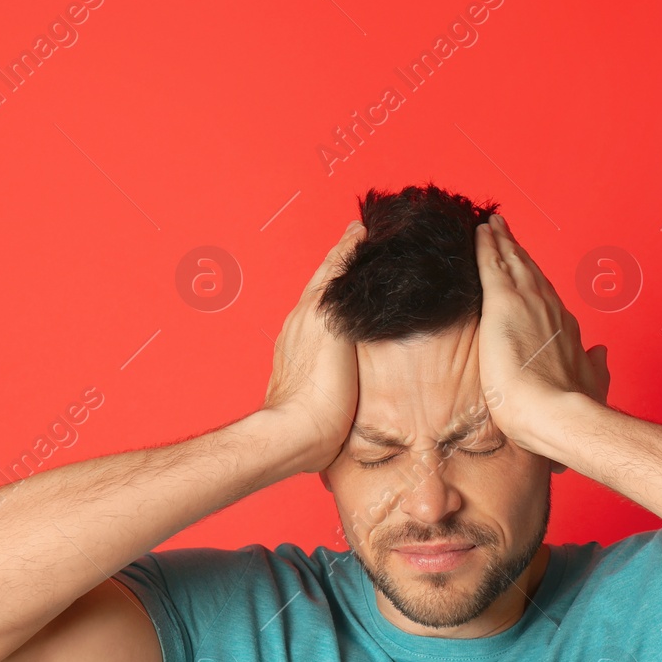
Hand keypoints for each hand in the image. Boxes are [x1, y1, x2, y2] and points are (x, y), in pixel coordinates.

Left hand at [261, 220, 365, 472]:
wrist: (299, 433)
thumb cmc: (318, 389)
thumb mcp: (331, 329)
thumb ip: (337, 295)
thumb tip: (347, 264)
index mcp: (309, 311)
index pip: (331, 267)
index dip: (347, 246)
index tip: (361, 228)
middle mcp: (300, 325)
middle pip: (324, 284)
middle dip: (342, 264)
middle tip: (361, 244)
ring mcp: (300, 349)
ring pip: (323, 308)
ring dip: (339, 291)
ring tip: (358, 280)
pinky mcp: (306, 373)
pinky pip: (323, 333)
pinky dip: (336, 319)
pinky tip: (347, 328)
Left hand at [475, 213, 609, 461]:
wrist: (557, 413)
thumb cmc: (570, 408)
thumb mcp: (592, 384)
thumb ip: (595, 366)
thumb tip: (601, 353)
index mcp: (565, 328)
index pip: (546, 298)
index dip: (535, 281)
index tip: (528, 269)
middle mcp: (549, 308)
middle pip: (530, 271)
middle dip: (517, 251)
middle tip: (505, 232)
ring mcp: (527, 302)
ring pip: (512, 262)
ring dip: (502, 241)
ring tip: (492, 226)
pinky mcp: (503, 303)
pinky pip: (492, 265)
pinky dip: (486, 245)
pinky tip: (480, 231)